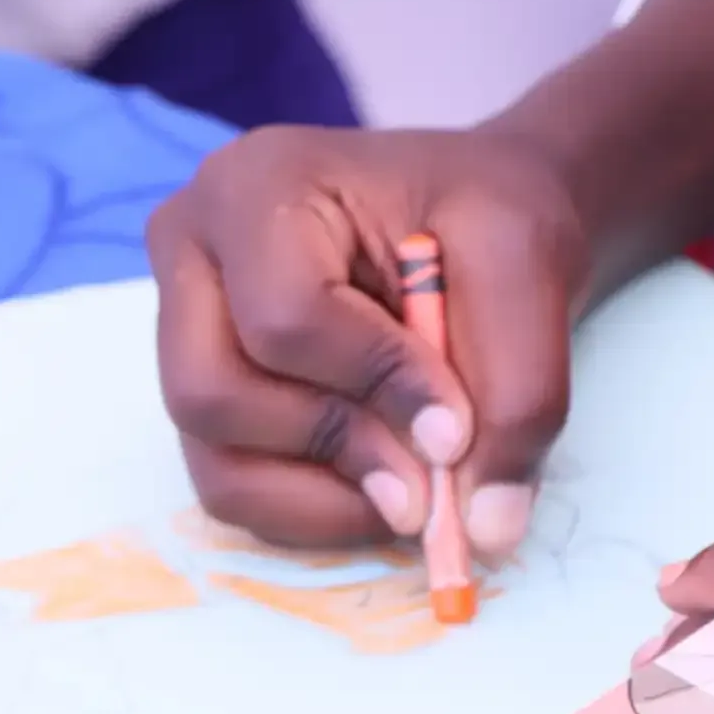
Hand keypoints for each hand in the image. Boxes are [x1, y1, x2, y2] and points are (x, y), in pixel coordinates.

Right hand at [148, 125, 587, 552]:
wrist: (478, 221)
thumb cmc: (490, 218)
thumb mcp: (532, 270)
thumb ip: (519, 393)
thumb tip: (484, 527)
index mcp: (254, 186)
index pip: (285, 319)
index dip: (378, 388)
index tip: (458, 429)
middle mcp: (191, 253)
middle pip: (214, 397)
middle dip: (336, 449)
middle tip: (430, 480)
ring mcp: (181, 333)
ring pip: (216, 464)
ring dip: (327, 499)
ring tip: (415, 488)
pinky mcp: (205, 398)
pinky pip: (232, 491)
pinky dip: (314, 515)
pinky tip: (381, 486)